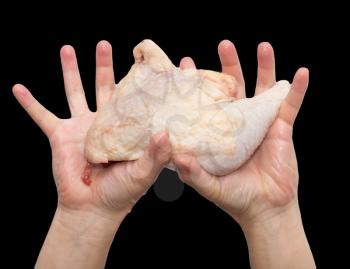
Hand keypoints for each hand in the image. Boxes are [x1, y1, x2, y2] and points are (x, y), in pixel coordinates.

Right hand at [13, 41, 170, 268]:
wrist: (93, 208)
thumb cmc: (122, 192)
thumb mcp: (143, 173)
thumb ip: (156, 154)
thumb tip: (166, 132)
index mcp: (124, 127)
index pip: (133, 98)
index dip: (137, 81)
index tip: (143, 61)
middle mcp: (103, 121)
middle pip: (102, 86)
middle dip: (102, 65)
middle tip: (104, 44)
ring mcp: (80, 126)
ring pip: (73, 92)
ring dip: (70, 71)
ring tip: (67, 49)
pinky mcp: (60, 136)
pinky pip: (42, 116)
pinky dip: (30, 103)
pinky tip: (18, 88)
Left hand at [176, 40, 314, 268]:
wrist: (263, 210)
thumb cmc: (235, 197)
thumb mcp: (209, 185)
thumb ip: (193, 173)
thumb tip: (177, 156)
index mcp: (220, 131)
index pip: (208, 100)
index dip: (199, 83)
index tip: (187, 64)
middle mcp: (240, 123)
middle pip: (236, 87)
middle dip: (231, 66)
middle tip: (224, 44)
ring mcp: (262, 124)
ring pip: (264, 89)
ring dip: (265, 67)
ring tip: (263, 45)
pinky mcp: (282, 130)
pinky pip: (291, 106)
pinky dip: (297, 89)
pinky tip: (301, 73)